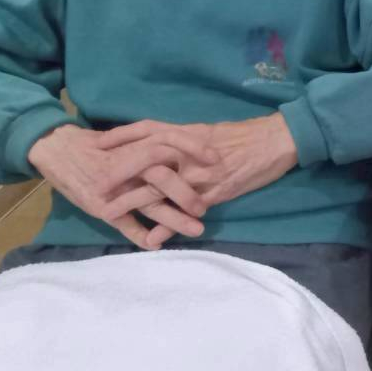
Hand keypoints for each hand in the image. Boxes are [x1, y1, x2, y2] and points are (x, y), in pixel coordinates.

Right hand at [28, 124, 219, 248]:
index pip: (171, 141)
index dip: (195, 149)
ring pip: (148, 204)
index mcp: (138, 145)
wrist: (59, 150)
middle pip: (162, 176)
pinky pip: (125, 223)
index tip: (217, 160)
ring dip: (174, 219)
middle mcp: (128, 166)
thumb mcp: (131, 138)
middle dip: (187, 192)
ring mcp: (115, 188)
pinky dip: (141, 235)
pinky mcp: (101, 206)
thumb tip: (196, 150)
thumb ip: (158, 144)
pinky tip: (157, 245)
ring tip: (197, 230)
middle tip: (207, 206)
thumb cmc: (103, 145)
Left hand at [105, 115, 298, 216]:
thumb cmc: (246, 136)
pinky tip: (152, 239)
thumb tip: (166, 145)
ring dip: (132, 202)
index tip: (96, 143)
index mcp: (188, 133)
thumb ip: (187, 140)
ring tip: (108, 214)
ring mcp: (201, 173)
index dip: (121, 136)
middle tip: (94, 184)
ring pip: (159, 187)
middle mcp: (189, 151)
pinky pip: (185, 210)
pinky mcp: (214, 192)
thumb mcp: (212, 132)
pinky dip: (167, 226)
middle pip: (144, 158)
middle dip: (117, 171)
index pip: (147, 130)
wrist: (277, 140)